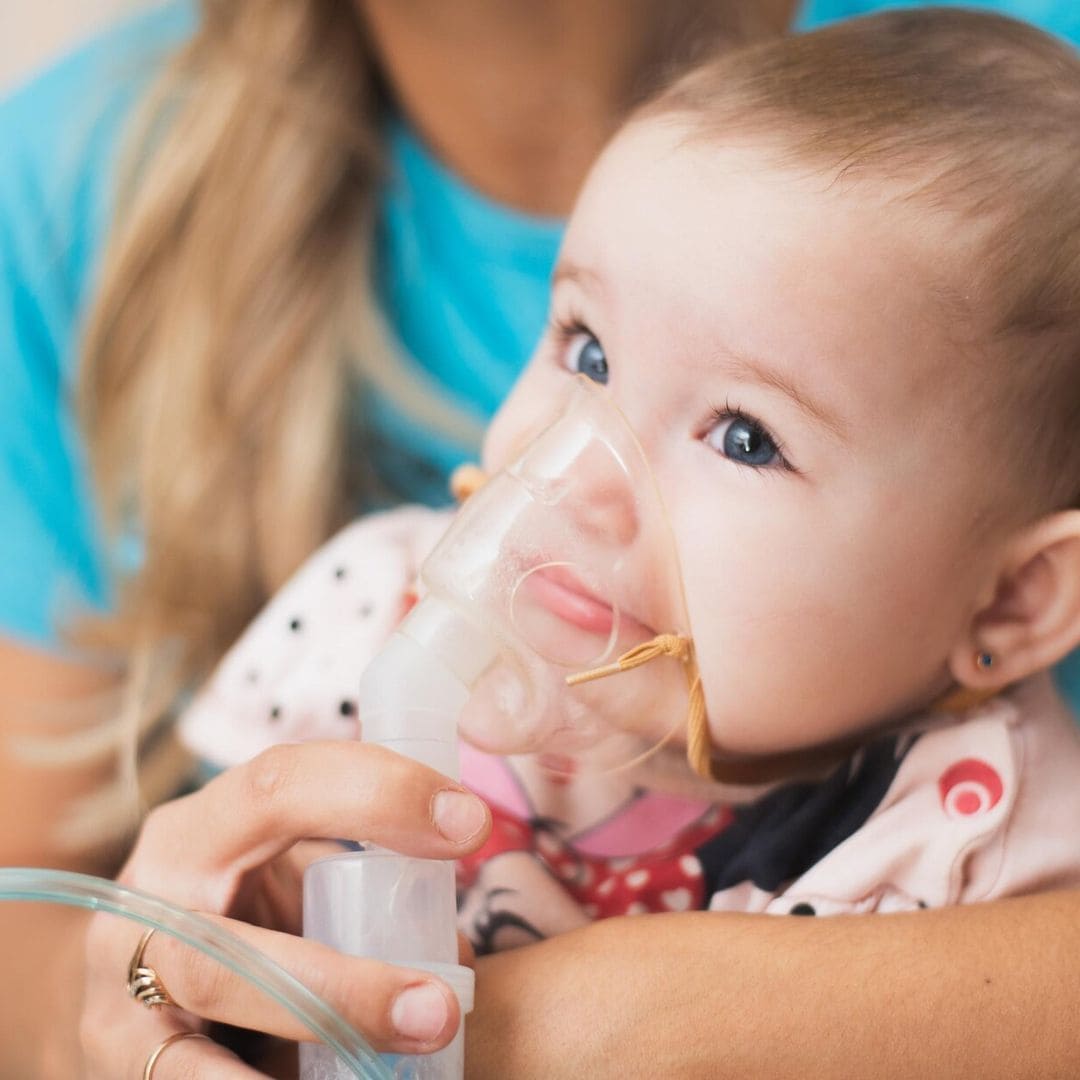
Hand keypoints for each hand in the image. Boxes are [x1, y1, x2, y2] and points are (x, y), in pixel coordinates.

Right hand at [79, 741, 489, 1077]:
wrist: (130, 980)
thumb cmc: (235, 919)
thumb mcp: (284, 887)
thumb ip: (353, 896)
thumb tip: (454, 952)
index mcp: (201, 830)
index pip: (282, 784)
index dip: (379, 794)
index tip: (470, 823)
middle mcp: (150, 899)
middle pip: (233, 935)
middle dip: (343, 982)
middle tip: (443, 1006)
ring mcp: (121, 988)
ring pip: (211, 1007)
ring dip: (313, 1036)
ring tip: (406, 1050)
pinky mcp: (121, 1061)